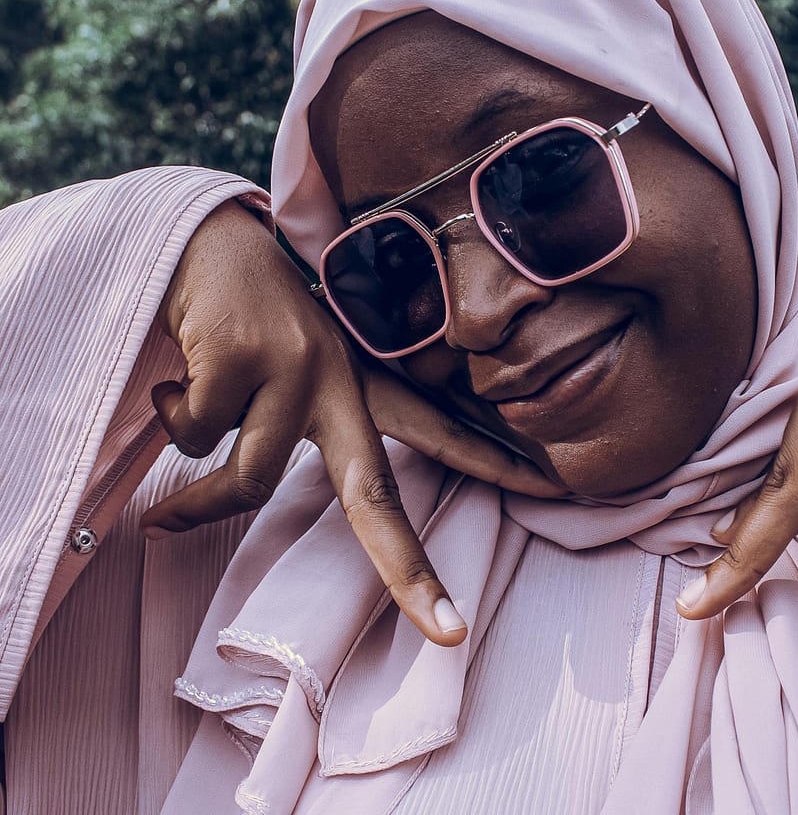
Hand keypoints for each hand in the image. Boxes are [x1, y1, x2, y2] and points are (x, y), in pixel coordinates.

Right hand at [140, 200, 564, 644]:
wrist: (202, 238)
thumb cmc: (247, 318)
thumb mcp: (289, 370)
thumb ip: (291, 429)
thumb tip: (210, 506)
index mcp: (362, 380)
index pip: (439, 429)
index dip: (494, 462)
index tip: (556, 492)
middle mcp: (340, 375)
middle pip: (374, 492)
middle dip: (410, 568)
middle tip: (451, 631)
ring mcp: (295, 365)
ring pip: (245, 479)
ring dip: (195, 493)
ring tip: (179, 432)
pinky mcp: (241, 357)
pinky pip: (195, 434)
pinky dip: (169, 416)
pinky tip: (175, 375)